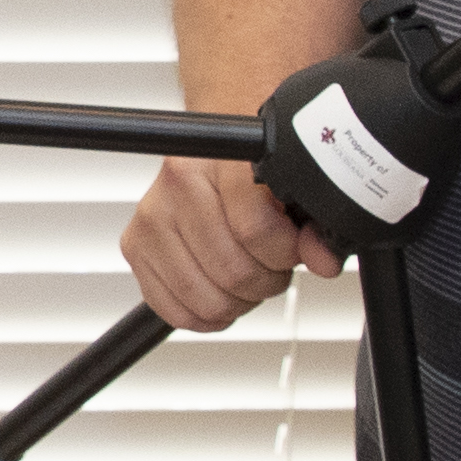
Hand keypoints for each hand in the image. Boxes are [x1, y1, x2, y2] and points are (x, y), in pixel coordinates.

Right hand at [121, 150, 342, 331]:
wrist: (218, 145)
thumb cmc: (255, 165)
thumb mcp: (296, 184)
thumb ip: (315, 224)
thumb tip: (323, 259)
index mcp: (217, 159)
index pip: (254, 230)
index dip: (285, 252)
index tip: (294, 247)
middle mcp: (176, 185)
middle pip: (232, 271)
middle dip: (266, 280)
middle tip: (272, 264)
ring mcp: (151, 218)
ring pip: (207, 299)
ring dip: (238, 299)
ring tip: (248, 273)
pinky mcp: (136, 247)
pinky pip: (173, 309)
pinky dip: (206, 315)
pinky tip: (222, 291)